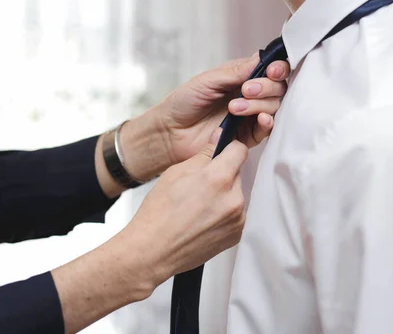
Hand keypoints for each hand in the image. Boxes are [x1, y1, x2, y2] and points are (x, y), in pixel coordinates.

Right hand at [54, 139, 248, 332]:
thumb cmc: (158, 214)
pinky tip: (203, 219)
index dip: (228, 149)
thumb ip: (203, 155)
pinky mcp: (236, 234)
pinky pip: (235, 214)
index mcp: (218, 179)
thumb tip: (217, 140)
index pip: (239, 150)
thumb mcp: (176, 172)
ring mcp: (237, 219)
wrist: (153, 251)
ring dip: (223, 195)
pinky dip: (223, 213)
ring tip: (198, 206)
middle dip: (222, 175)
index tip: (222, 153)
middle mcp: (233, 199)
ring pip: (236, 195)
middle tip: (199, 186)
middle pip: (237, 174)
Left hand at [97, 53, 288, 195]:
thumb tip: (261, 58)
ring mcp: (250, 116)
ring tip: (235, 108)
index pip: (270, 69)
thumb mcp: (207, 81)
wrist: (169, 132)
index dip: (277, 68)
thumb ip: (235, 72)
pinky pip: (266, 130)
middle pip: (277, 88)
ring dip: (260, 105)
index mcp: (242, 77)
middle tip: (247, 90)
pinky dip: (267, 123)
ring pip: (274, 107)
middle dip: (267, 87)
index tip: (271, 71)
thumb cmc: (183, 102)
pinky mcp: (247, 136)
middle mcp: (250, 95)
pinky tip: (261, 119)